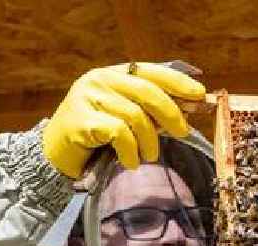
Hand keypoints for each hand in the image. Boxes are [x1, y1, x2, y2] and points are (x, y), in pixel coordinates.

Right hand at [43, 63, 205, 178]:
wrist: (58, 154)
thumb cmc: (100, 136)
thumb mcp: (129, 117)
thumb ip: (154, 110)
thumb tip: (192, 110)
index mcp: (115, 74)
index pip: (151, 72)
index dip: (178, 82)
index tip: (200, 95)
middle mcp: (100, 80)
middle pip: (148, 93)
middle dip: (172, 114)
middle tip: (183, 133)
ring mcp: (88, 98)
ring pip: (135, 116)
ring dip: (149, 141)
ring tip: (149, 156)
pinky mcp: (80, 120)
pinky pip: (119, 134)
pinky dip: (131, 152)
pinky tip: (130, 162)